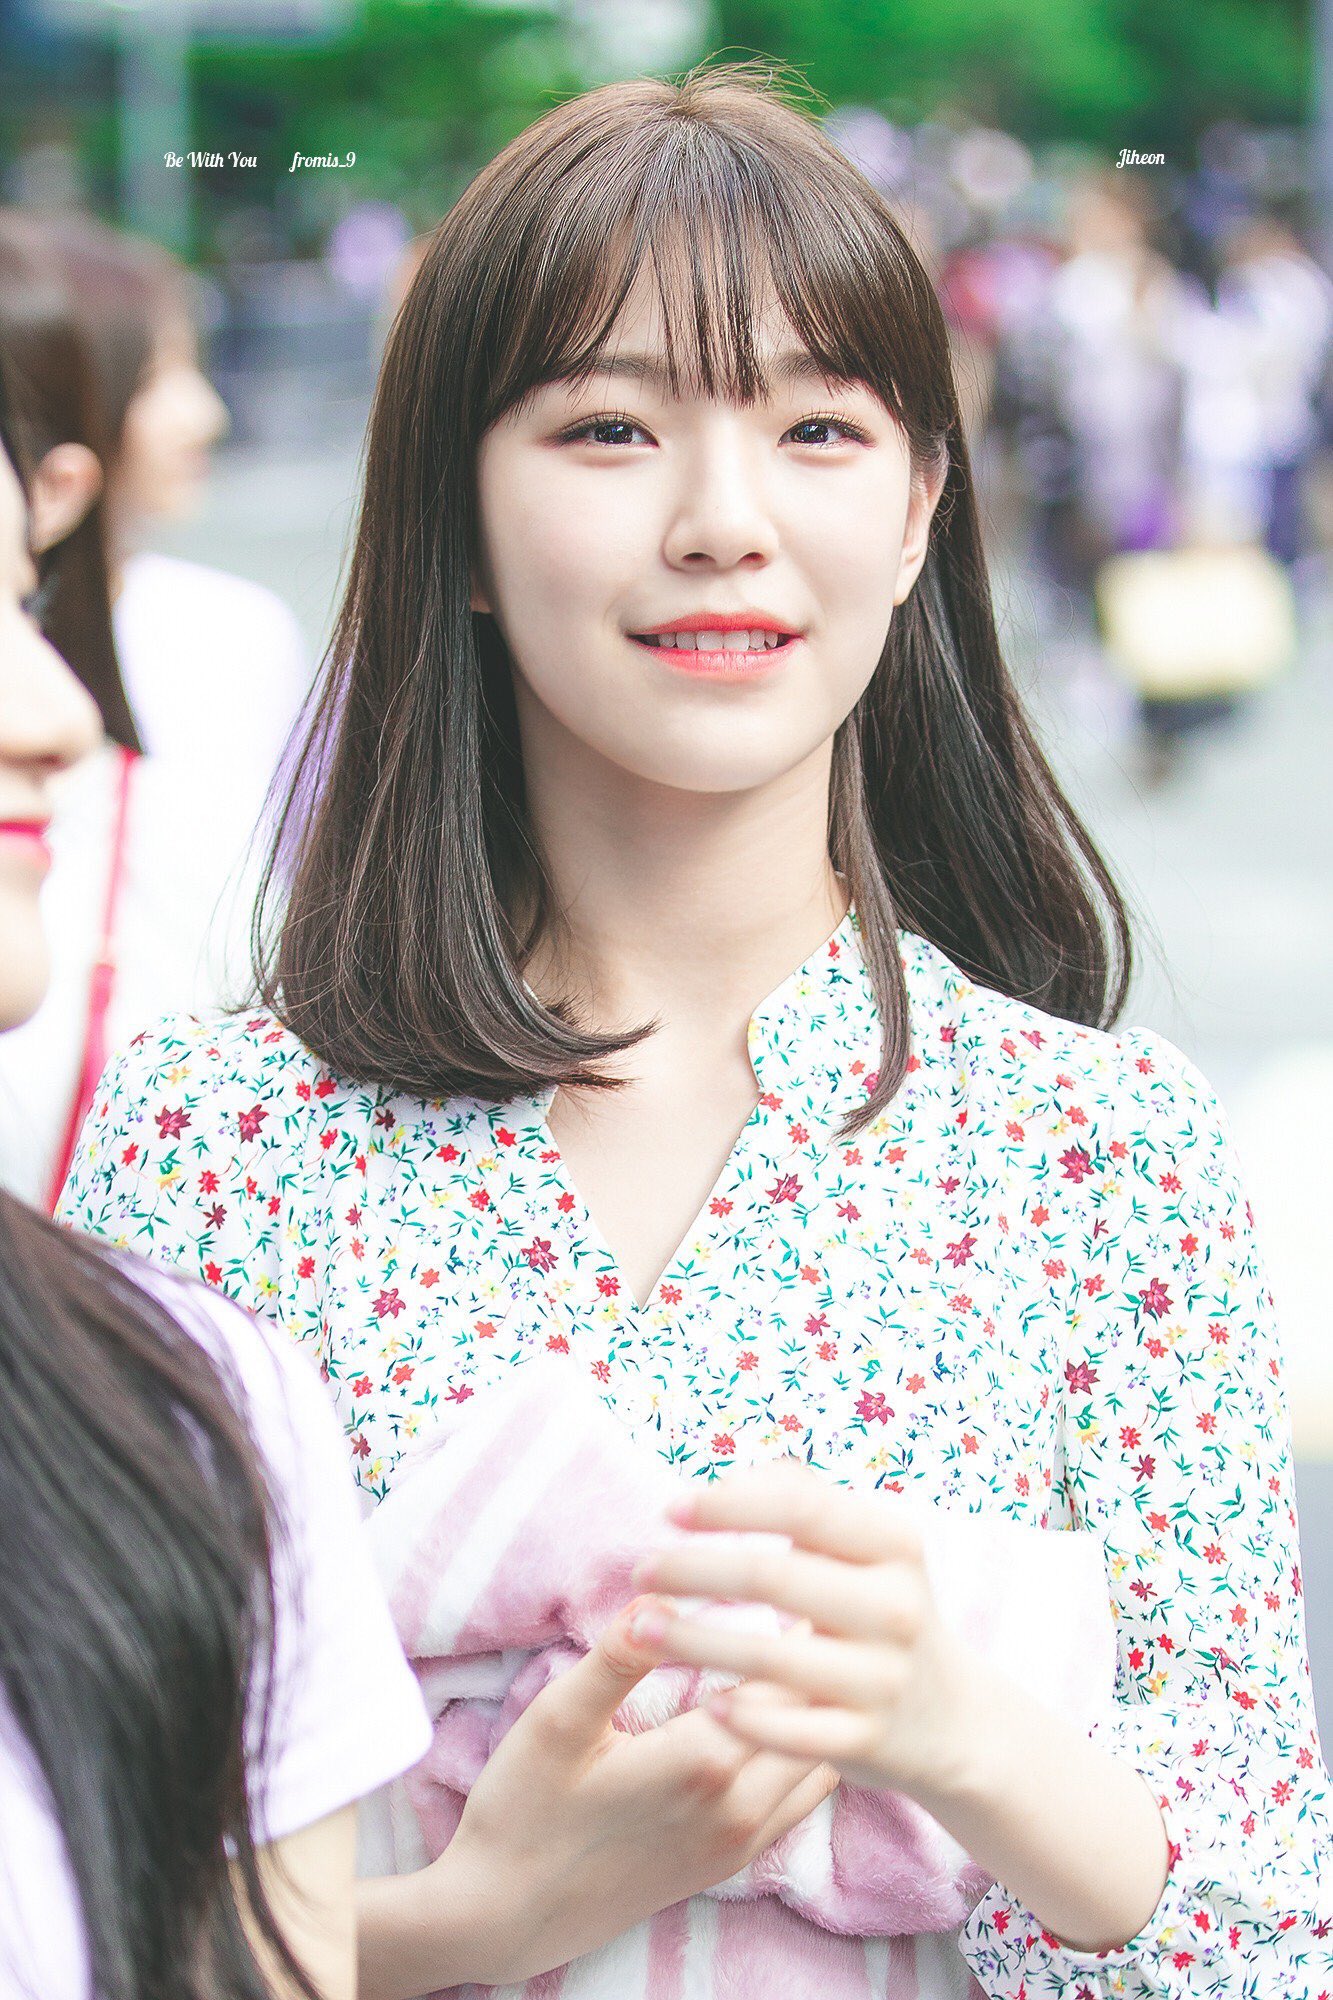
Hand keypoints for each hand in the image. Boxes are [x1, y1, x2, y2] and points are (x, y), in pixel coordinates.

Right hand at [397, 1595, 837, 1989]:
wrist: (507, 1916)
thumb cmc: (524, 1810)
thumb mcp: (558, 1723)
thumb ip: (616, 1659)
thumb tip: (659, 1593)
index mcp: (702, 1763)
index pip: (789, 1677)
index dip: (805, 1621)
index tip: (810, 1566)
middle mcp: (738, 1807)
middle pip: (818, 1718)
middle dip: (824, 1656)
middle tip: (820, 1594)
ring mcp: (740, 1840)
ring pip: (822, 1759)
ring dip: (824, 1704)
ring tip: (815, 1645)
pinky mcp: (732, 1860)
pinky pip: (803, 1798)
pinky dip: (811, 1746)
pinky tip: (793, 1712)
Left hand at [628, 1465, 983, 1801]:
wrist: (952, 1718)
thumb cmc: (881, 1609)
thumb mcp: (867, 1547)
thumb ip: (805, 1500)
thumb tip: (726, 1481)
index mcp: (894, 1545)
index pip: (802, 1507)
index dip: (730, 1504)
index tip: (669, 1508)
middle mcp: (895, 1607)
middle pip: (774, 1577)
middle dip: (695, 1571)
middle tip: (640, 1572)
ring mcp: (884, 1678)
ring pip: (771, 1658)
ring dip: (695, 1643)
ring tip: (640, 1631)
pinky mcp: (868, 1740)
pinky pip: (790, 1732)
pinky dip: (743, 1717)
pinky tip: (704, 1704)